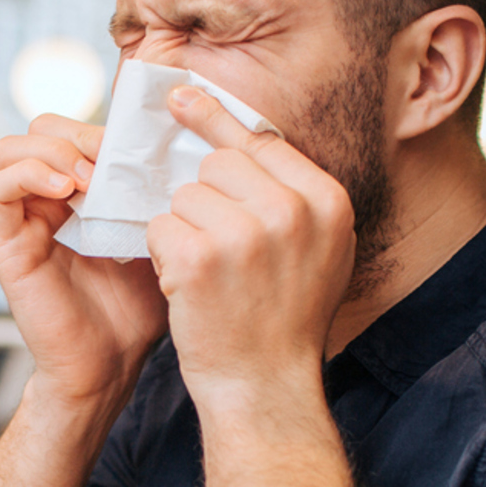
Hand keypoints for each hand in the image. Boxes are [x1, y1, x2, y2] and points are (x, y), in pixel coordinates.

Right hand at [0, 114, 167, 407]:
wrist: (111, 365)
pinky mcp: (8, 245)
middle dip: (78, 132)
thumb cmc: (137, 309)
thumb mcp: (157, 238)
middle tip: (111, 160)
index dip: (103, 126)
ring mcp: (23, 221)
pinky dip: (29, 176)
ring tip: (89, 178)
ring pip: (10, 147)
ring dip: (53, 151)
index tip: (139, 147)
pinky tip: (67, 194)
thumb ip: (156, 195)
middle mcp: (46, 201)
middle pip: (41, 128)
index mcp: (80, 194)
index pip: (76, 129)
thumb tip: (177, 146)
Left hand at [146, 87, 355, 408]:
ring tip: (208, 279)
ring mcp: (245, 233)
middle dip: (203, 202)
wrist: (263, 388)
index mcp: (326, 201)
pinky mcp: (200, 258)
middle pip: (216, 165)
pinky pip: (159, 228)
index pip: (260, 141)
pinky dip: (162, 256)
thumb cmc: (282, 323)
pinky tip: (186, 289)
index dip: (216, 120)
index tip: (180, 98)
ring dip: (182, 232)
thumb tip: (239, 135)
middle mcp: (292, 210)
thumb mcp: (316, 252)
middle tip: (219, 254)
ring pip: (183, 197)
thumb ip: (291, 196)